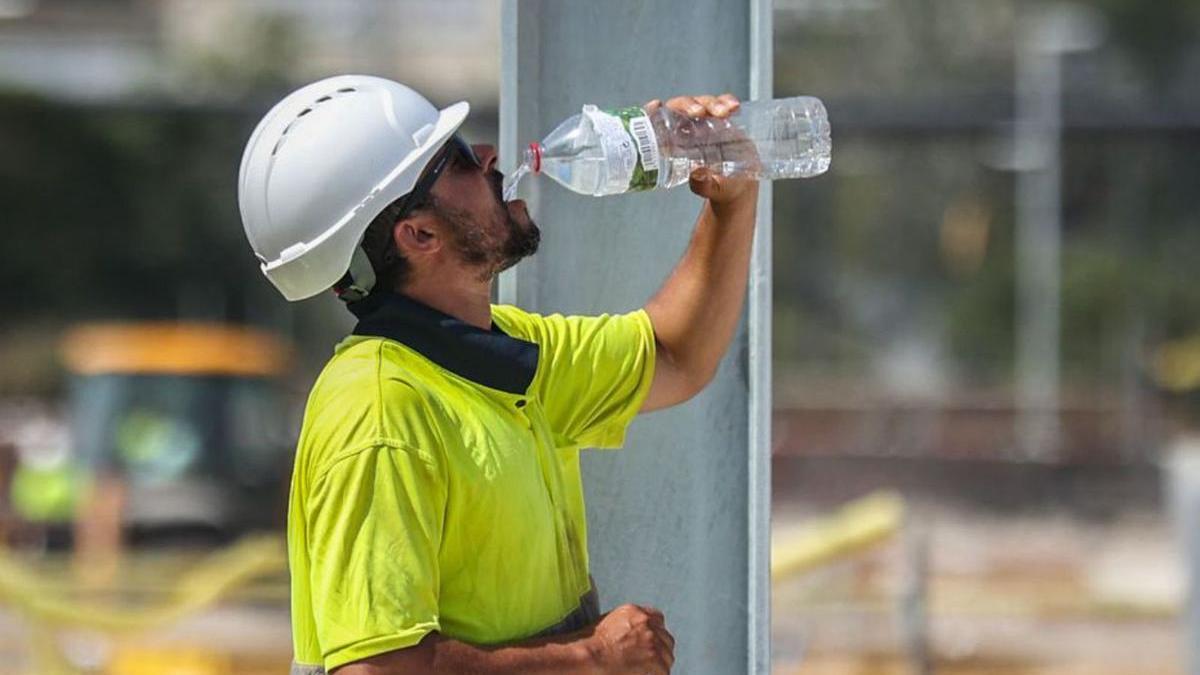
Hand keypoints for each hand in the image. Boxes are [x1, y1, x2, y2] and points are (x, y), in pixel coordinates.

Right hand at [585, 603, 675, 673]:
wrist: (590, 660)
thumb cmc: (590, 648)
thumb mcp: (606, 624)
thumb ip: (626, 626)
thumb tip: (632, 636)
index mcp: (634, 612)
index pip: (656, 619)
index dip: (653, 633)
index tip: (649, 643)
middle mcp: (647, 624)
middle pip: (665, 638)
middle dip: (659, 649)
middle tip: (647, 661)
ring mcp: (654, 643)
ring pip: (667, 657)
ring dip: (659, 665)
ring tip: (642, 671)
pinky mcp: (658, 662)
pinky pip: (664, 672)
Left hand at [644, 94, 758, 205]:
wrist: (741, 185)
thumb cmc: (720, 186)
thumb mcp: (712, 189)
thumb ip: (705, 185)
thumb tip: (697, 176)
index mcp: (675, 145)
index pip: (659, 123)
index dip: (655, 112)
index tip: (656, 106)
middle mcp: (689, 131)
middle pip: (681, 109)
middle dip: (688, 105)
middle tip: (698, 112)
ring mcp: (706, 123)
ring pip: (702, 105)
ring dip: (710, 104)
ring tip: (722, 112)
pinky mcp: (724, 120)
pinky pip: (723, 105)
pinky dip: (727, 102)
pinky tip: (733, 106)